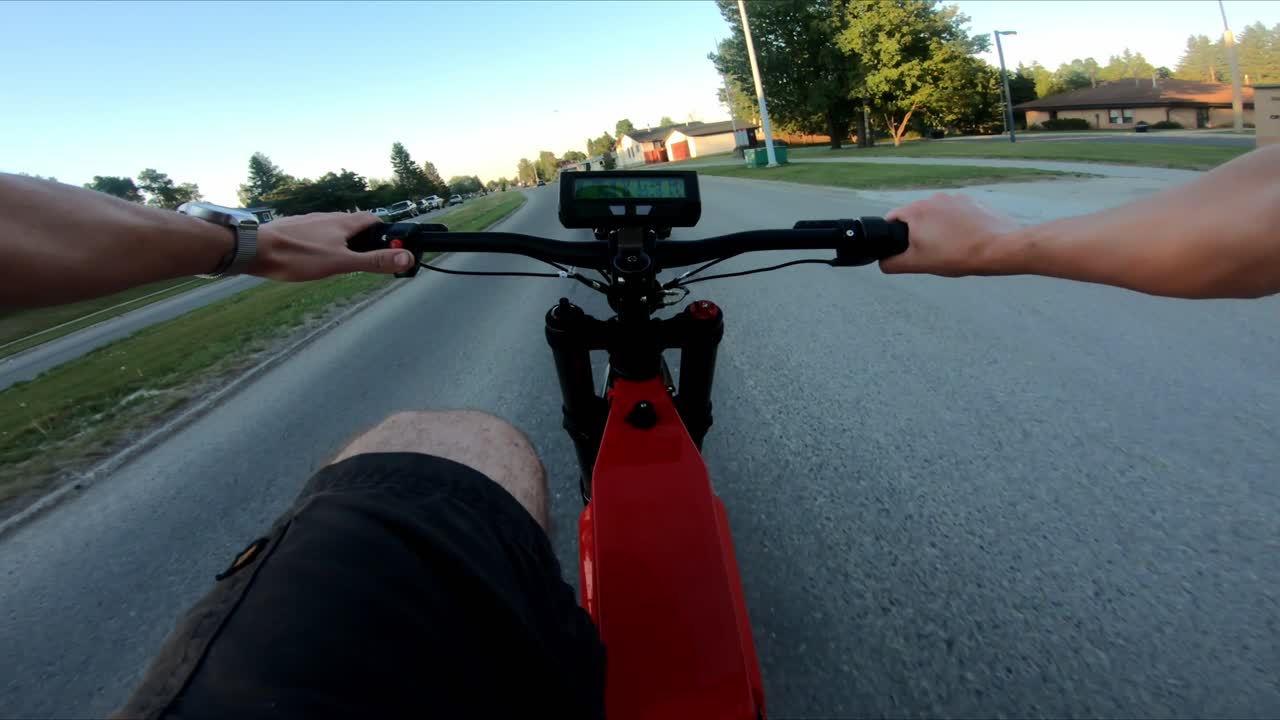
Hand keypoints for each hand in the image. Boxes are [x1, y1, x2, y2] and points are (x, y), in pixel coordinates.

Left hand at [249, 212, 414, 280]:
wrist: (253, 248)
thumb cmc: (297, 255)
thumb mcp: (340, 262)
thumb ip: (373, 260)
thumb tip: (406, 257)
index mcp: (343, 222)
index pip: (372, 219)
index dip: (385, 231)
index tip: (391, 245)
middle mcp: (327, 217)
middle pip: (354, 225)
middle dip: (365, 240)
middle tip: (368, 260)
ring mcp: (309, 222)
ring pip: (334, 229)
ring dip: (344, 242)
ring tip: (342, 263)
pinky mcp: (293, 229)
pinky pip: (316, 234)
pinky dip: (323, 244)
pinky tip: (315, 258)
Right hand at [881, 193, 1020, 276]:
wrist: (998, 248)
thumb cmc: (957, 255)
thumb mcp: (918, 264)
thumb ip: (893, 263)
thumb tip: (883, 263)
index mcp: (915, 211)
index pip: (892, 219)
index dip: (893, 235)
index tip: (903, 248)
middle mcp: (933, 199)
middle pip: (916, 216)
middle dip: (919, 233)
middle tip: (931, 252)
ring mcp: (954, 198)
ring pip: (936, 214)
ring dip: (938, 228)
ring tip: (951, 247)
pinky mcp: (972, 202)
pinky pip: (956, 212)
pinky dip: (956, 224)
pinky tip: (965, 239)